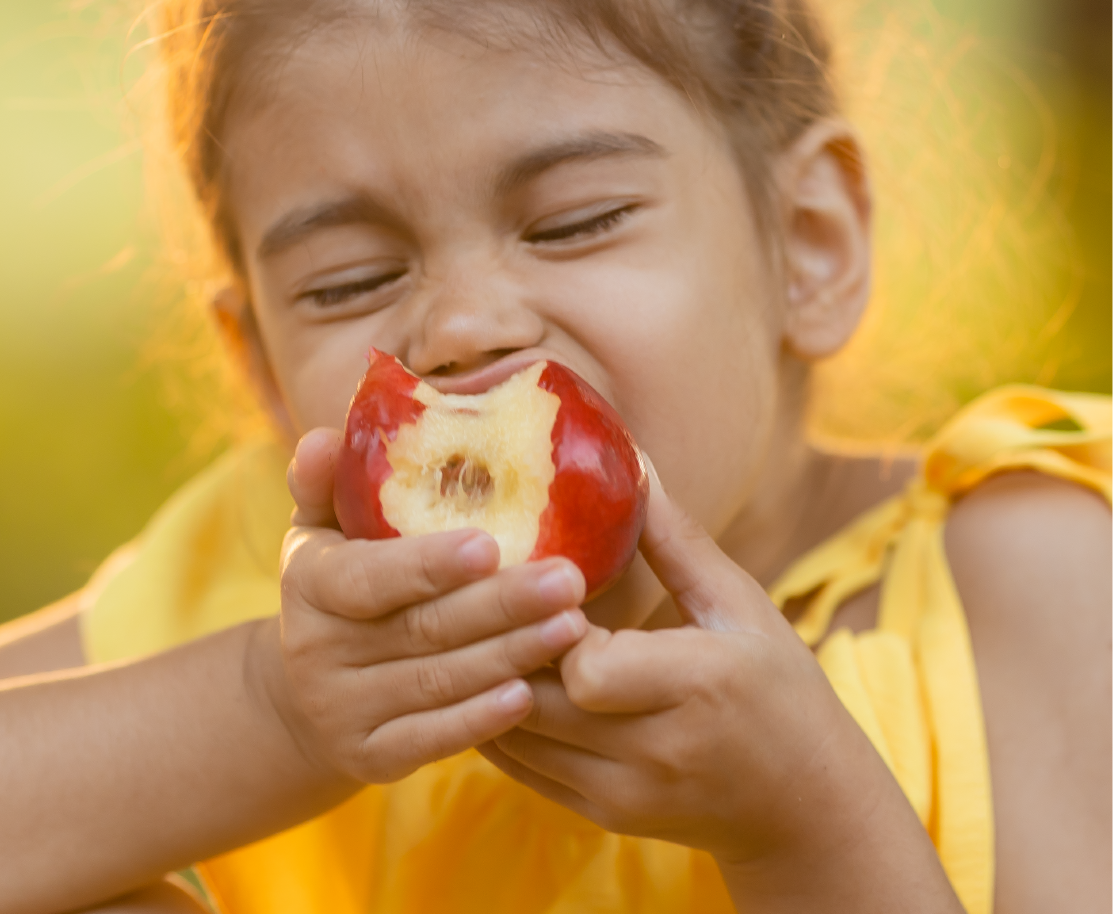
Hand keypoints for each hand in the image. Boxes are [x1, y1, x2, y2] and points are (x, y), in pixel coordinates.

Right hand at [257, 428, 588, 784]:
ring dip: (511, 655)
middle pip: (422, 630)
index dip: (427, 565)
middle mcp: (316, 651)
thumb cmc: (340, 580)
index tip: (491, 545)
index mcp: (308, 582)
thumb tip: (324, 437)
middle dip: (501, 606)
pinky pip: (432, 740)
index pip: (368, 576)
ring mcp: (342, 711)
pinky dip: (482, 719)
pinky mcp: (369, 759)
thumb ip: (325, 481)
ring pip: (437, 684)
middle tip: (570, 580)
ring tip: (576, 626)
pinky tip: (532, 693)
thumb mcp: (321, 527)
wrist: (303, 692)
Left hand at [482, 474, 961, 909]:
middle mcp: (657, 750)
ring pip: (515, 736)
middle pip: (536, 699)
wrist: (805, 807)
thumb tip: (633, 459)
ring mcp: (624, 793)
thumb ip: (676, 539)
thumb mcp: (740, 603)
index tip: (543, 582)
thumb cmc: (780, 687)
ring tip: (471, 623)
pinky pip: (522, 769)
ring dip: (485, 678)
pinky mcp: (603, 816)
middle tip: (477, 589)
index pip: (586, 668)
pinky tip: (486, 673)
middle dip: (500, 642)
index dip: (551, 625)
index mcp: (699, 685)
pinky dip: (496, 718)